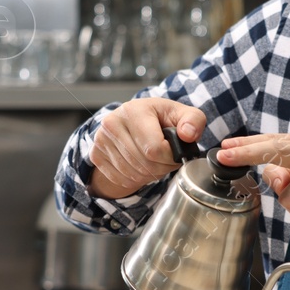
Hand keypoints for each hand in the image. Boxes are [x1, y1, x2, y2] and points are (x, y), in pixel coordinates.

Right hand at [87, 98, 207, 199]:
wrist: (132, 121)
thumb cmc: (159, 118)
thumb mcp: (180, 114)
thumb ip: (193, 120)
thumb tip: (188, 134)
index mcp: (133, 111)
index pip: (155, 149)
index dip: (171, 157)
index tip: (175, 152)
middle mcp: (112, 123)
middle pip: (145, 164)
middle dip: (162, 167)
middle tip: (167, 159)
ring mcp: (101, 140)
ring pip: (134, 174)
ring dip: (150, 174)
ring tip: (155, 160)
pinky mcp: (96, 155)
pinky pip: (121, 179)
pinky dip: (136, 178)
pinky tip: (141, 164)